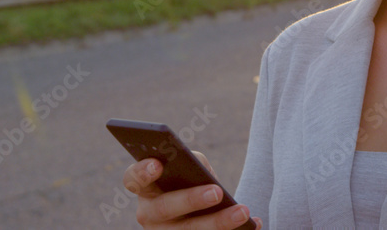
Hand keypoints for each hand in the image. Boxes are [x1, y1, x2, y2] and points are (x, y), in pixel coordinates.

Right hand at [122, 153, 261, 228]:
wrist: (200, 209)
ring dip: (218, 222)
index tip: (158, 164)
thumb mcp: (191, 167)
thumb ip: (194, 163)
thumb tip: (204, 173)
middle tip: (217, 191)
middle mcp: (149, 214)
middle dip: (191, 200)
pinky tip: (254, 223)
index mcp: (145, 188)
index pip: (133, 179)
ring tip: (243, 212)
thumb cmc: (192, 179)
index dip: (142, 172)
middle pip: (166, 208)